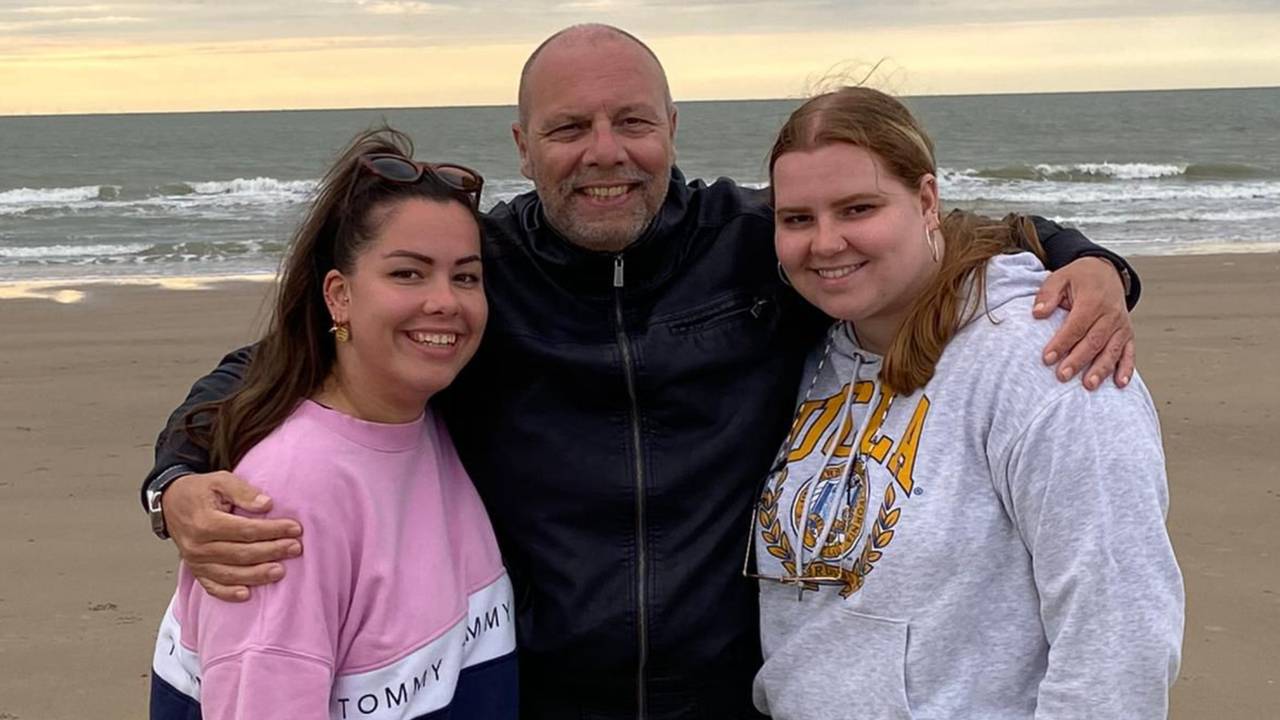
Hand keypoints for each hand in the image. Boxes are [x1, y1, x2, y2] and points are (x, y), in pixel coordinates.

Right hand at [163, 471, 303, 601]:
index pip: (246, 530)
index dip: (272, 530)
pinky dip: (229, 593)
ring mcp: (195, 561)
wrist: (171, 502)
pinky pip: (212, 586)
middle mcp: (198, 545)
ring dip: (257, 575)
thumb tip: (266, 504)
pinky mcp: (195, 570)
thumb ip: (243, 491)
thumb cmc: (199, 491)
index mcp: (205, 522)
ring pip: (230, 573)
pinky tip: (247, 594)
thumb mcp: (220, 480)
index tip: (295, 528)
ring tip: (280, 571)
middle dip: (272, 551)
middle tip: (295, 548)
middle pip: (242, 553)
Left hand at [1033, 257, 1134, 389]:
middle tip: (1062, 376)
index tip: (1047, 358)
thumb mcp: (1060, 277)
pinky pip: (1129, 352)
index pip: (1076, 325)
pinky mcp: (1127, 334)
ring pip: (1112, 350)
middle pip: (1094, 341)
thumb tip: (1038, 312)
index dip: (1062, 343)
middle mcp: (1110, 314)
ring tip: (1089, 385)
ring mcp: (1121, 325)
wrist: (1106, 272)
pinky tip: (1119, 383)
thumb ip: (1048, 294)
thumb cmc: (1080, 278)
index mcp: (1093, 300)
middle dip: (1078, 360)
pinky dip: (1126, 368)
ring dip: (1101, 369)